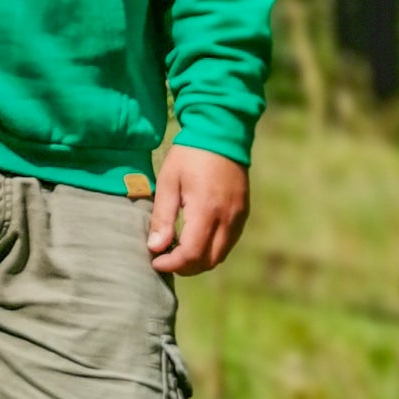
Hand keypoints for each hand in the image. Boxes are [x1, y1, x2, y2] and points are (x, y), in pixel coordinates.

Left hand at [147, 146, 248, 275]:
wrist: (221, 132)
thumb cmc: (189, 155)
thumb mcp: (168, 182)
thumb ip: (162, 217)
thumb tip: (156, 248)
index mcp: (206, 210)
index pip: (191, 254)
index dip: (172, 264)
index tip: (155, 261)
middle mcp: (227, 218)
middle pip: (208, 261)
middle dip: (185, 266)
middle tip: (165, 258)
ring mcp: (238, 216)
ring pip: (220, 255)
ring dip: (199, 260)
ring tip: (178, 249)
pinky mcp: (243, 212)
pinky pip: (228, 242)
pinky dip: (211, 249)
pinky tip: (195, 239)